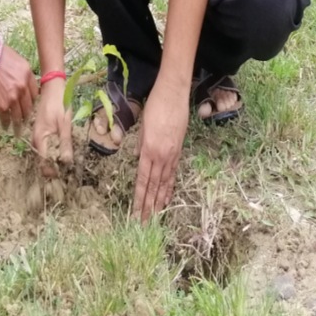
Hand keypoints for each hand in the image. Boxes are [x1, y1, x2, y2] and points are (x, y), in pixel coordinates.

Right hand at [0, 43, 35, 129]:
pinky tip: (5, 127)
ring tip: (17, 130)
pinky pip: (6, 117)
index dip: (31, 100)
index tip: (29, 105)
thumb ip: (16, 72)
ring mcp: (14, 97)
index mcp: (28, 74)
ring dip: (18, 123)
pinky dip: (6, 123)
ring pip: (20, 114)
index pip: (35, 92)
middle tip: (25, 121)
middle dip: (27, 114)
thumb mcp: (13, 59)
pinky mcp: (3, 105)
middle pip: (29, 105)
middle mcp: (24, 87)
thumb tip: (11, 82)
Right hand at [32, 80, 73, 168]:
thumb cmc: (59, 104)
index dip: (54, 172)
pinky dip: (55, 152)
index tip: (67, 172)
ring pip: (45, 156)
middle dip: (56, 167)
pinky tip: (65, 149)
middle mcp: (36, 141)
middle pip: (44, 162)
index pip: (44, 165)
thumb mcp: (65, 123)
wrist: (52, 89)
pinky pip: (47, 149)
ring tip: (70, 159)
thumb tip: (66, 163)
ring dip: (56, 159)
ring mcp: (37, 138)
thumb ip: (65, 143)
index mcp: (40, 139)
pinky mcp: (41, 134)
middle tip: (72, 168)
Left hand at [131, 78, 190, 218]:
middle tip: (144, 223)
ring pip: (164, 182)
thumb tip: (137, 159)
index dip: (139, 199)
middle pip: (153, 186)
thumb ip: (139, 145)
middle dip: (148, 206)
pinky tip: (168, 195)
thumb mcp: (142, 126)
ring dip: (160, 200)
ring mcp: (172, 153)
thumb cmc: (155, 106)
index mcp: (148, 150)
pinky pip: (173, 172)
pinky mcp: (179, 149)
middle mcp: (161, 155)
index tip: (136, 214)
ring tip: (156, 216)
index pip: (142, 181)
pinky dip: (170, 186)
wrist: (174, 93)